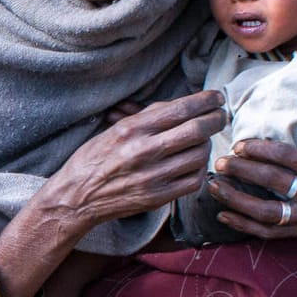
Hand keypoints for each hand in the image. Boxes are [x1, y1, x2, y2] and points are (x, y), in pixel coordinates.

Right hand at [40, 90, 225, 231]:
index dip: (206, 101)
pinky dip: (200, 168)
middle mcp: (143, 151)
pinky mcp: (158, 197)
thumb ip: (148, 117)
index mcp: (131, 129)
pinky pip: (194, 180)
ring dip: (207, 144)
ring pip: (200, 154)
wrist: (76, 197)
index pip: (181, 109)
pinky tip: (193, 163)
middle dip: (216, 119)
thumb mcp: (114, 129)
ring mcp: (152, 177)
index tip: (216, 99)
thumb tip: (183, 105)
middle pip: (197, 130)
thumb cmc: (93, 159)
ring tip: (202, 141)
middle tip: (220, 116)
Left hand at [210, 121, 296, 236]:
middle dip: (242, 171)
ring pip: (267, 212)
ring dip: (236, 200)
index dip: (261, 150)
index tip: (239, 145)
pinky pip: (269, 232)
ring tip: (213, 187)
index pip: (288, 158)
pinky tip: (223, 215)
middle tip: (220, 162)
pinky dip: (244, 226)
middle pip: (273, 182)